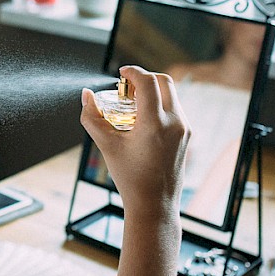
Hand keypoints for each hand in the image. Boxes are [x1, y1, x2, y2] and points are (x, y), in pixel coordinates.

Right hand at [80, 65, 190, 216]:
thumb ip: (92, 117)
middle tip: (127, 88)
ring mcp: (185, 128)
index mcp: (155, 124)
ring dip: (153, 90)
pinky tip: (144, 118)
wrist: (154, 204)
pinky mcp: (188, 135)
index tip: (121, 73)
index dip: (133, 71)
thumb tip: (86, 95)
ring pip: (171, 94)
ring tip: (133, 104)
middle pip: (164, 81)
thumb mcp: (106, 145)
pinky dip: (160, 104)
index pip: (148, 82)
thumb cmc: (129, 178)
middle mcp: (175, 122)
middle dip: (144, 78)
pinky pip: (175, 108)